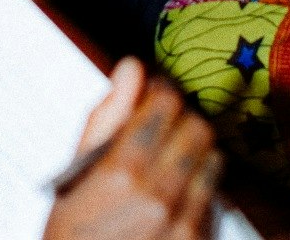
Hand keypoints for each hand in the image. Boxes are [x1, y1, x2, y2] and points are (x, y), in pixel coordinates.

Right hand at [42, 58, 223, 239]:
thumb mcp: (74, 175)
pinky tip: (177, 193)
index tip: (152, 97)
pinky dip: (201, 185)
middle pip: (196, 125)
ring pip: (212, 155)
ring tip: (170, 162)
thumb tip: (131, 67)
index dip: (160, 92)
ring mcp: (182, 220)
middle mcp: (157, 194)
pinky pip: (216, 192)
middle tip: (163, 129)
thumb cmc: (73, 232)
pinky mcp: (198, 239)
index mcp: (121, 170)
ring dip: (195, 152)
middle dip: (181, 120)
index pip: (167, 102)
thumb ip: (106, 117)